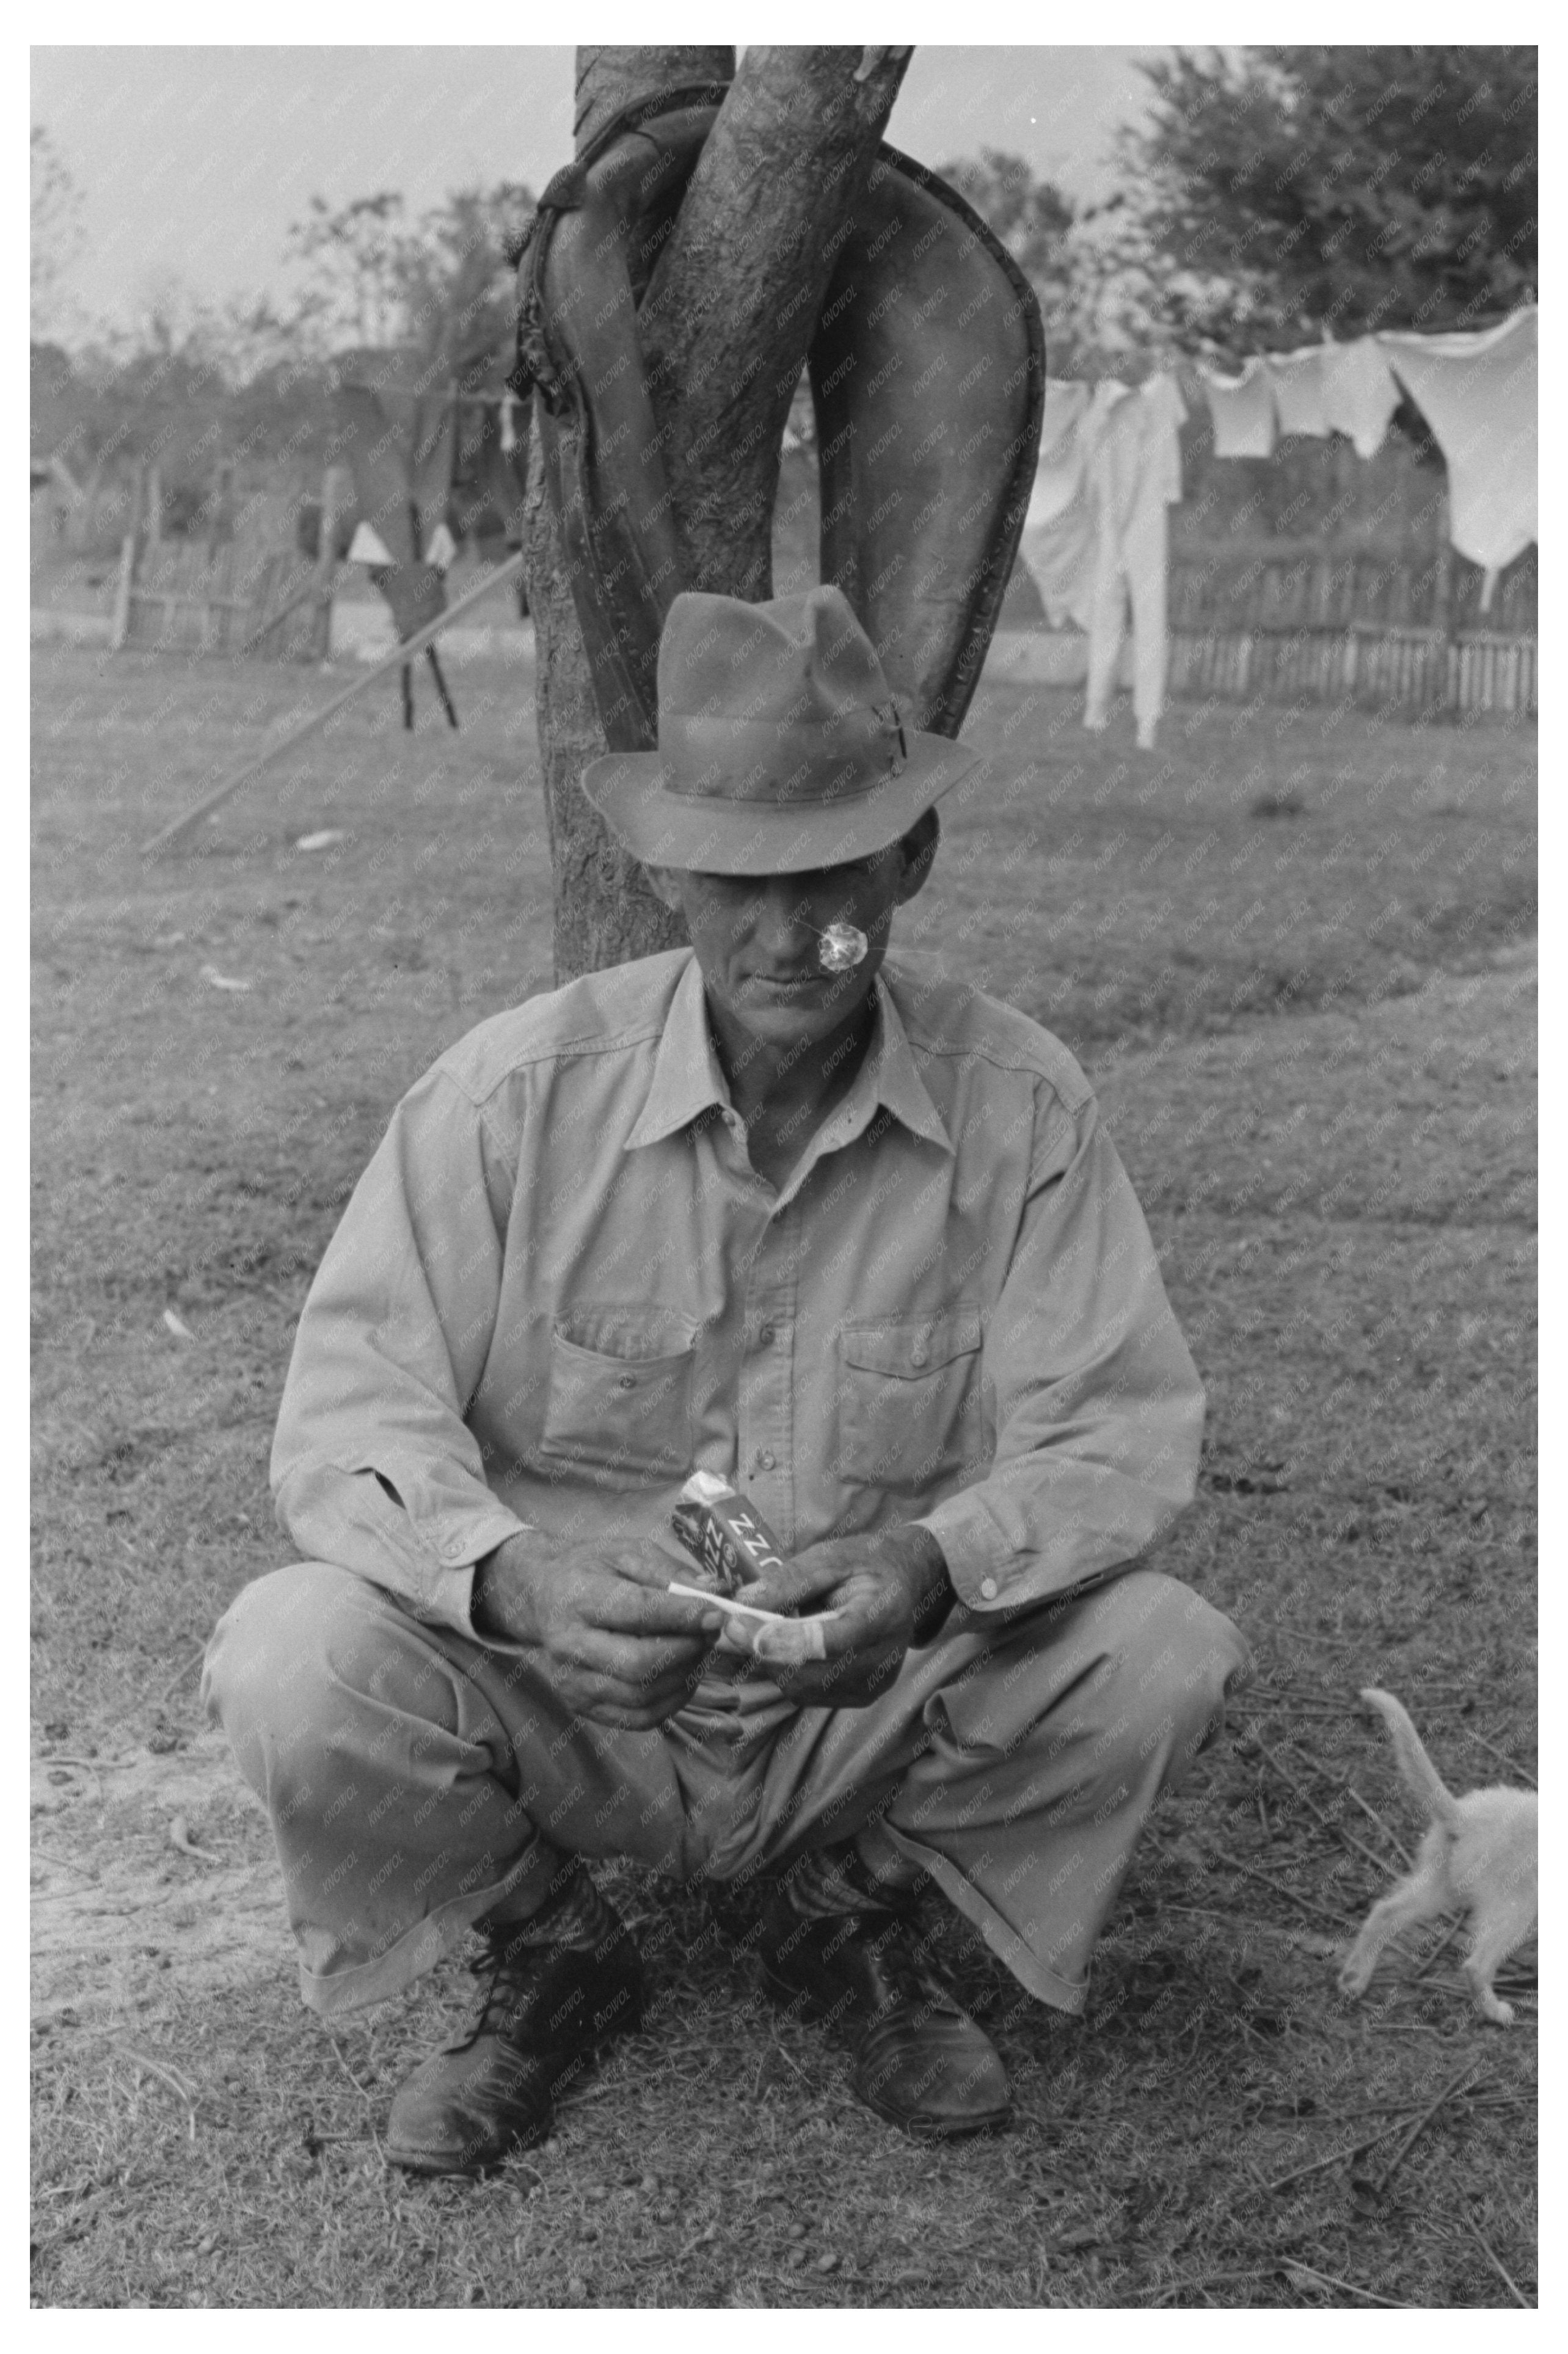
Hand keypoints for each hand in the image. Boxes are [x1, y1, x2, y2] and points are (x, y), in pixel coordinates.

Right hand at [472, 1532, 723, 1731]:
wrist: (538, 1596)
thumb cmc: (588, 1570)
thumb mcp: (625, 1553)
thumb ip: (670, 1571)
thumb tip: (716, 1590)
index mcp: (578, 1598)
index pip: (637, 1612)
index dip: (684, 1616)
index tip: (717, 1613)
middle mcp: (570, 1645)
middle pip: (640, 1663)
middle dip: (688, 1650)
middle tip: (710, 1633)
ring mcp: (573, 1681)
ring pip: (643, 1695)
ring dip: (685, 1676)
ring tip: (698, 1650)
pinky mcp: (581, 1705)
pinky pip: (637, 1718)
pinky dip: (671, 1702)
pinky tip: (682, 1677)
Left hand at [739, 1527, 951, 1708]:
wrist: (904, 1584)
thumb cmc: (865, 1564)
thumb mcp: (830, 1556)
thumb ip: (789, 1579)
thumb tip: (744, 1602)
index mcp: (882, 1614)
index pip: (828, 1640)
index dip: (780, 1640)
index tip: (738, 1626)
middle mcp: (882, 1658)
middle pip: (809, 1670)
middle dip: (761, 1652)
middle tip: (727, 1627)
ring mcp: (873, 1683)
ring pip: (803, 1687)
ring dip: (768, 1664)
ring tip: (748, 1633)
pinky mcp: (860, 1697)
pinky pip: (809, 1694)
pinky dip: (784, 1673)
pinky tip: (777, 1647)